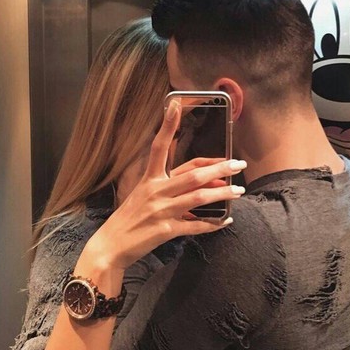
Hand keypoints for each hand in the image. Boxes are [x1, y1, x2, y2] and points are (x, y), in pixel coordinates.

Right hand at [85, 100, 245, 271]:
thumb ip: (169, 188)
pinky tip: (225, 220)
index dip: (168, 125)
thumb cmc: (128, 219)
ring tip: (238, 191)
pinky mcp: (166, 230)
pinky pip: (195, 226)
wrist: (111, 246)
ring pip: (199, 197)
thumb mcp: (143, 196)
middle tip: (238, 164)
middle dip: (219, 168)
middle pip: (193, 174)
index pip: (160, 147)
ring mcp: (161, 210)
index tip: (176, 103)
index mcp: (149, 179)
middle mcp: (156, 191)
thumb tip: (198, 185)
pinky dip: (213, 223)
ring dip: (222, 193)